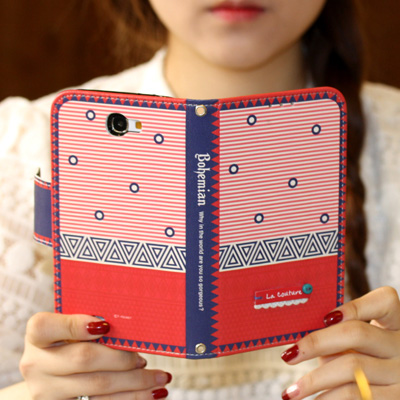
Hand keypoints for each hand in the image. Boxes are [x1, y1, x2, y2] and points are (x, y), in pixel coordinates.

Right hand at [20, 312, 171, 399]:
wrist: (50, 376)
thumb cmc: (71, 341)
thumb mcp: (72, 328)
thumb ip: (90, 321)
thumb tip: (131, 322)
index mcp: (38, 335)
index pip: (46, 326)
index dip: (77, 325)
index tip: (106, 326)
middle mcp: (36, 364)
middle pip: (83, 359)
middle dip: (120, 358)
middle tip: (143, 358)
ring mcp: (45, 391)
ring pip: (96, 387)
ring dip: (134, 383)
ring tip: (159, 377)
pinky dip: (130, 398)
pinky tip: (152, 393)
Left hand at [280, 286, 399, 398]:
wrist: (394, 390)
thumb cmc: (367, 360)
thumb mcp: (362, 344)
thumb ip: (340, 336)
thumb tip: (301, 344)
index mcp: (396, 321)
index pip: (384, 300)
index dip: (354, 306)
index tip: (325, 318)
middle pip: (356, 334)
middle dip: (316, 343)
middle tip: (288, 356)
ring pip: (351, 368)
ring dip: (315, 380)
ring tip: (292, 391)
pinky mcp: (398, 399)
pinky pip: (356, 395)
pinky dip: (329, 398)